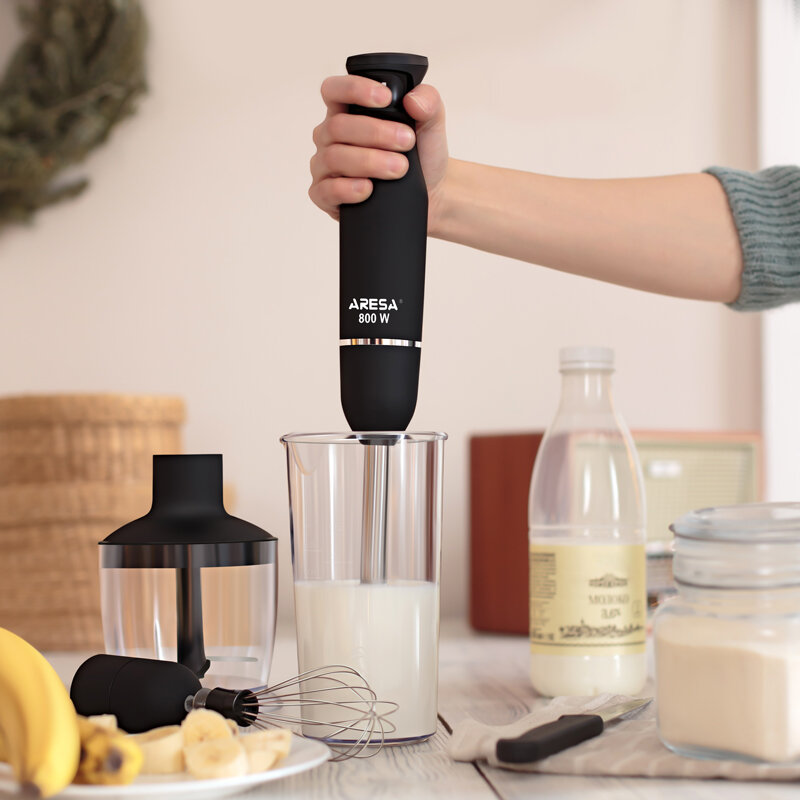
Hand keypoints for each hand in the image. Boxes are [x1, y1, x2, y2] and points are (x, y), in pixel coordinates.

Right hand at [309, 75, 448, 232]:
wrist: (431, 193)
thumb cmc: (422, 155)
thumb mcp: (431, 124)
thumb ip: (428, 101)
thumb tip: (413, 100)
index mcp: (347, 111)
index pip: (334, 90)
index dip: (354, 90)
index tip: (386, 99)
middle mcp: (331, 137)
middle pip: (337, 127)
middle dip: (375, 133)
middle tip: (406, 142)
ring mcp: (326, 167)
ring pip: (334, 157)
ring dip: (369, 161)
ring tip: (400, 167)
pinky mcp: (326, 196)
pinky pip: (326, 191)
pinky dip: (348, 189)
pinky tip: (368, 188)